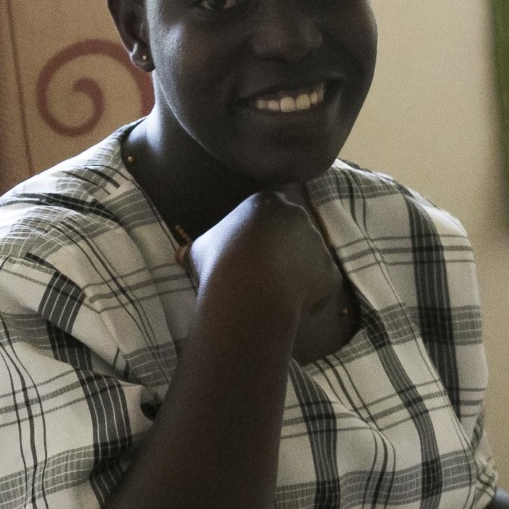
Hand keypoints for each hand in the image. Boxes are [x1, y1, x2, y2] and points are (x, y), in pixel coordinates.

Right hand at [185, 189, 339, 313]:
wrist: (250, 287)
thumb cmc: (221, 260)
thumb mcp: (200, 248)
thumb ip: (197, 247)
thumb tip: (179, 255)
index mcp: (267, 202)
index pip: (267, 212)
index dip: (259, 234)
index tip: (249, 252)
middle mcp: (298, 216)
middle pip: (292, 231)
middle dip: (282, 250)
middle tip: (264, 273)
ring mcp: (318, 243)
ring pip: (308, 257)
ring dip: (297, 271)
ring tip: (276, 293)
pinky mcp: (329, 271)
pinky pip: (321, 283)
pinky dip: (312, 295)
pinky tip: (292, 307)